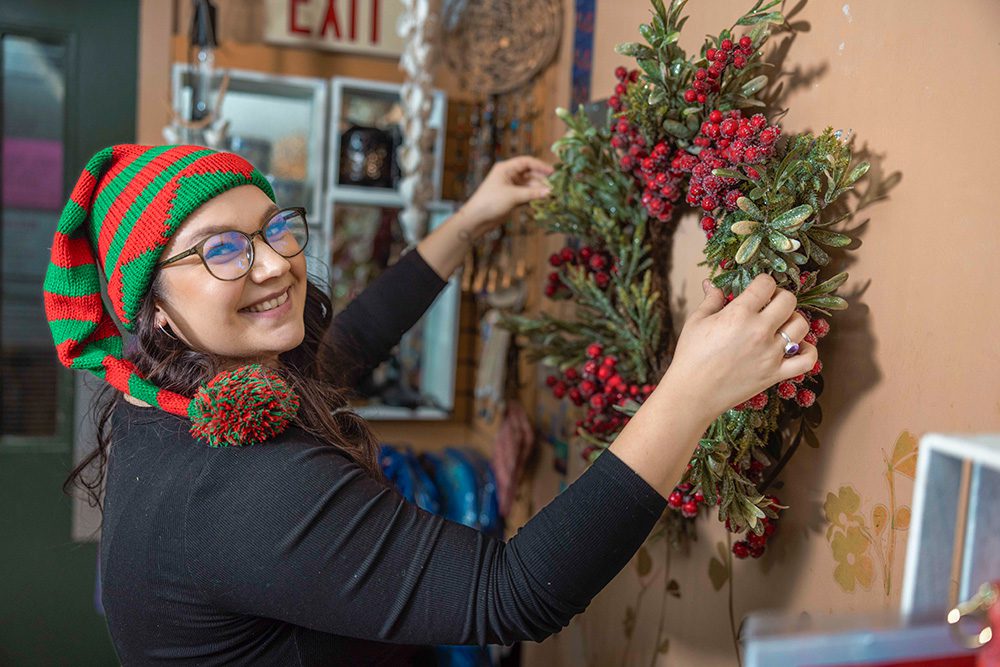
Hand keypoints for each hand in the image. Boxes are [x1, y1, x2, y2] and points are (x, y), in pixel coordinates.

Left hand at [457, 156, 552, 239]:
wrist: (477, 219)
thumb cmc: (490, 202)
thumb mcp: (513, 196)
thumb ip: (532, 193)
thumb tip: (550, 192)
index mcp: (506, 168)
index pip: (526, 162)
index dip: (540, 166)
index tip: (553, 172)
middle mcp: (509, 176)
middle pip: (530, 174)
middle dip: (542, 181)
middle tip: (555, 188)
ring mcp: (511, 187)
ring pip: (530, 186)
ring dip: (540, 191)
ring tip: (552, 196)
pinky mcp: (512, 198)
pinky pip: (527, 195)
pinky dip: (535, 198)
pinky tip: (544, 202)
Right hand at [657, 274, 817, 422]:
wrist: (693, 393)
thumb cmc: (690, 356)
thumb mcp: (696, 321)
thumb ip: (711, 300)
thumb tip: (713, 284)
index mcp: (739, 314)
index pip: (766, 284)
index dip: (762, 282)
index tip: (757, 289)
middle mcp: (759, 331)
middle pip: (789, 300)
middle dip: (780, 297)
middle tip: (769, 305)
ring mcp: (771, 354)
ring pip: (802, 325)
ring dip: (793, 320)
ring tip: (780, 324)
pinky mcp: (776, 374)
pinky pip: (807, 360)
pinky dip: (808, 351)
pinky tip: (795, 347)